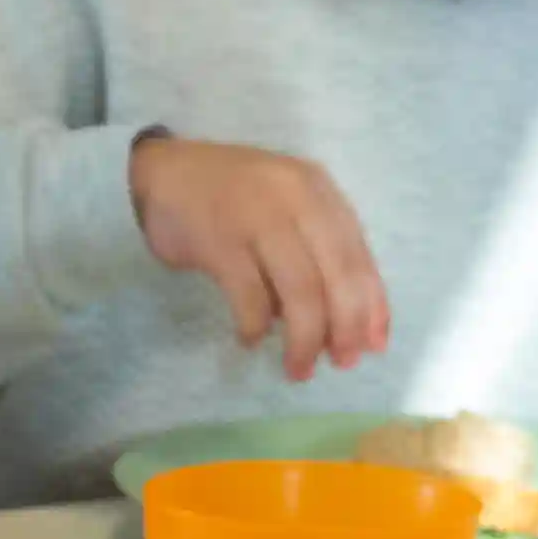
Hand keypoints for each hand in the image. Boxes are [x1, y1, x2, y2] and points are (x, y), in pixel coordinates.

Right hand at [131, 135, 390, 381]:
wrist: (163, 170)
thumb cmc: (231, 197)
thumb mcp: (285, 207)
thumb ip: (314, 249)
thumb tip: (337, 321)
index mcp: (318, 193)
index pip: (358, 255)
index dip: (372, 305)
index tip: (374, 345)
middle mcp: (295, 200)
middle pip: (336, 276)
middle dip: (344, 327)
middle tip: (340, 362)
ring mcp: (257, 219)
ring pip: (300, 291)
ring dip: (304, 339)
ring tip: (297, 368)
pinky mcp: (219, 240)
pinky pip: (250, 297)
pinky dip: (256, 326)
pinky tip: (251, 339)